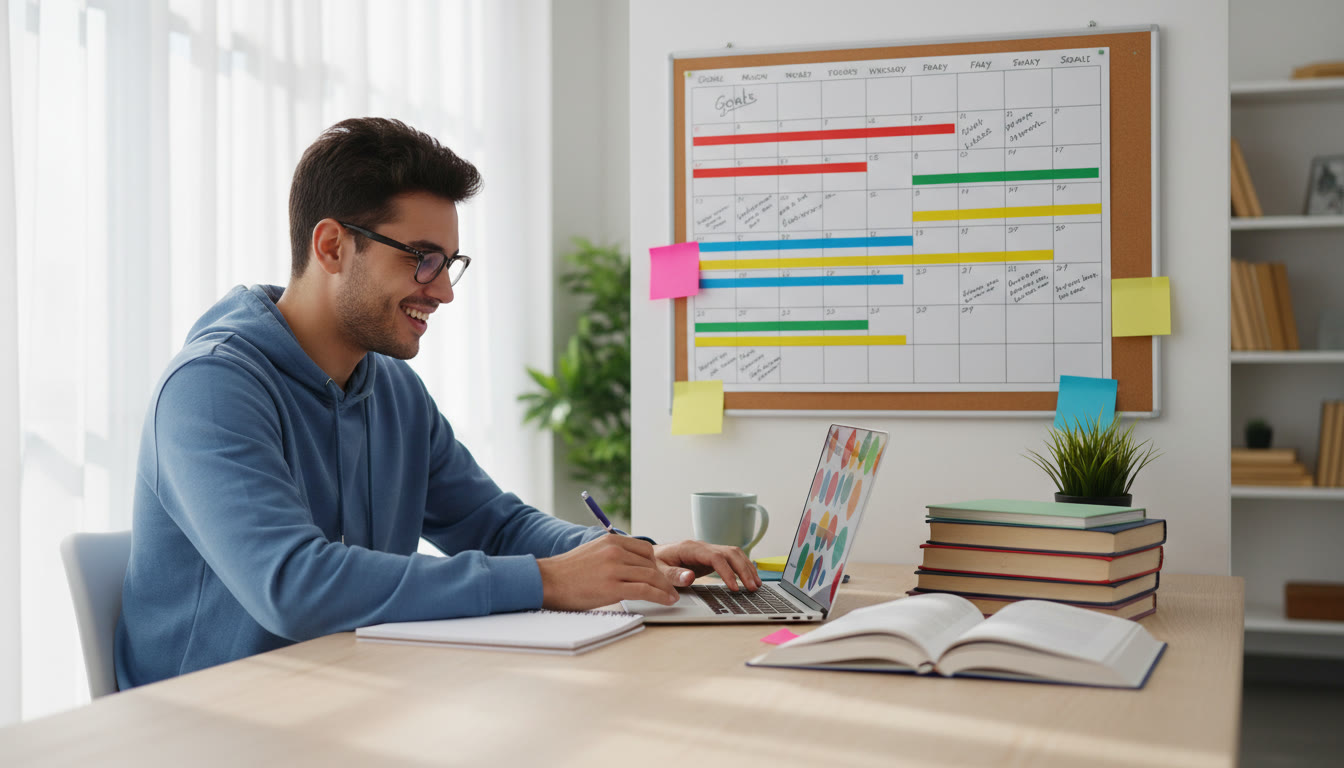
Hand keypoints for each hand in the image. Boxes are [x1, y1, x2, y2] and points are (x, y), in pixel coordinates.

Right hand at [537, 534, 679, 609]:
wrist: (547, 582)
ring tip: (672, 596)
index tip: (660, 574)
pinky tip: (667, 601)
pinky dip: (661, 596)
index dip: (655, 564)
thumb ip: (612, 554)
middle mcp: (614, 551)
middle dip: (662, 578)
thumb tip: (630, 564)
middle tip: (670, 587)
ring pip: (651, 577)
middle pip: (650, 564)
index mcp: (610, 541)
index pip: (645, 549)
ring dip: (665, 588)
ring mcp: (614, 569)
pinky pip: (646, 591)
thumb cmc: (567, 572)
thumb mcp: (592, 552)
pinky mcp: (613, 587)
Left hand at [652, 540, 761, 591]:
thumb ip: (673, 574)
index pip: (716, 557)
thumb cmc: (656, 563)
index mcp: (691, 548)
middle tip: (753, 587)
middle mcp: (703, 547)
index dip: (727, 572)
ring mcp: (708, 551)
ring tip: (756, 585)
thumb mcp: (659, 570)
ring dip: (747, 567)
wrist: (654, 556)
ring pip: (734, 554)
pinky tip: (750, 578)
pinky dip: (743, 567)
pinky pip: (731, 559)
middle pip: (730, 553)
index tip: (735, 587)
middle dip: (744, 569)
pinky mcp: (711, 557)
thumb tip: (689, 577)